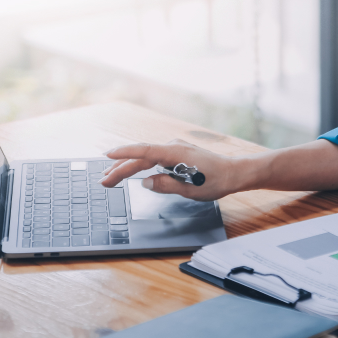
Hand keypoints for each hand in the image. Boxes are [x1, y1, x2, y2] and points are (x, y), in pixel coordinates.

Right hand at [99, 139, 239, 200]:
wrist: (234, 172)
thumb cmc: (216, 181)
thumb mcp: (191, 189)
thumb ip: (166, 185)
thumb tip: (145, 182)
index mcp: (175, 154)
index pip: (144, 152)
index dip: (124, 154)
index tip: (107, 155)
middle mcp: (173, 148)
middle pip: (141, 157)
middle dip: (120, 168)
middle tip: (103, 180)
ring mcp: (175, 150)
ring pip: (146, 157)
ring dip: (129, 167)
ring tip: (110, 176)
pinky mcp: (177, 155)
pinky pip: (154, 159)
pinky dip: (141, 165)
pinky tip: (132, 171)